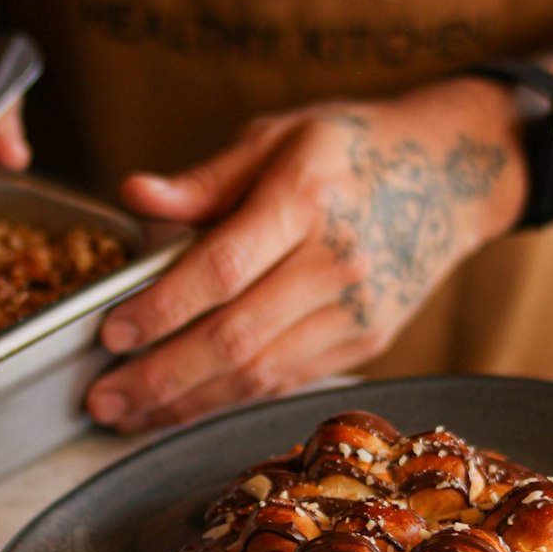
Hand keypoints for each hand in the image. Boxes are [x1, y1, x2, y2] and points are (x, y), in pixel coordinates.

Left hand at [88, 77, 525, 432]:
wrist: (451, 178)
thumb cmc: (350, 150)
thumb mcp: (278, 136)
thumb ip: (205, 179)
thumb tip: (133, 196)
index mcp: (306, 197)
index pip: (223, 267)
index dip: (162, 307)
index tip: (110, 332)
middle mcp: (336, 262)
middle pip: (236, 337)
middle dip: (160, 377)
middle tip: (101, 399)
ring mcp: (357, 311)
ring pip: (259, 374)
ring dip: (186, 403)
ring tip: (128, 415)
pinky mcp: (366, 343)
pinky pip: (286, 381)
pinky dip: (228, 399)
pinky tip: (184, 406)